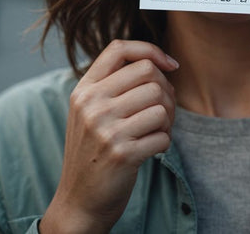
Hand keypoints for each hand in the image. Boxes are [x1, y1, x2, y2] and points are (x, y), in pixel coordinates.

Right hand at [40, 40, 178, 233]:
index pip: (119, 48)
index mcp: (84, 89)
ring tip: (157, 129)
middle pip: (149, 73)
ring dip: (168, 118)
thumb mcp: (90, 110)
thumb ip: (114, 83)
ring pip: (161, 103)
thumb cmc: (94, 149)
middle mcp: (92, 104)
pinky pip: (164, 135)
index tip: (170, 65)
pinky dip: (165, 142)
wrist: (79, 201)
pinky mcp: (122, 154)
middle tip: (163, 108)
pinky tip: (152, 148)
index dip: (151, 50)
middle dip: (166, 89)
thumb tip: (163, 63)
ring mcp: (105, 129)